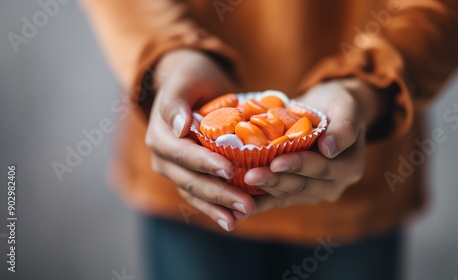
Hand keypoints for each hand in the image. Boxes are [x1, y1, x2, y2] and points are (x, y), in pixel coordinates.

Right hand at [145, 49, 254, 230]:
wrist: (195, 85)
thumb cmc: (192, 78)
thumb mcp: (185, 80)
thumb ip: (176, 101)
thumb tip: (179, 127)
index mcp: (160, 135)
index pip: (181, 153)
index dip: (204, 163)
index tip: (229, 170)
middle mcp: (164, 158)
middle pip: (189, 180)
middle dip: (218, 193)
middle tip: (247, 204)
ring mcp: (176, 171)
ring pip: (195, 193)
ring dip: (219, 207)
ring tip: (243, 217)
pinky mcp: (189, 178)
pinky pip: (200, 197)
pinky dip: (216, 209)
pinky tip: (234, 220)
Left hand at [242, 79, 384, 215]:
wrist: (330, 110)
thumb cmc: (339, 104)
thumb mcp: (347, 108)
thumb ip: (344, 128)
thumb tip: (329, 148)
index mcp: (349, 167)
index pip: (322, 168)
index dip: (298, 165)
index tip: (276, 162)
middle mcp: (333, 185)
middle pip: (302, 185)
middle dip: (275, 180)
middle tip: (250, 176)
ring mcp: (314, 191)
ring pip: (287, 194)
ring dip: (263, 191)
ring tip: (239, 187)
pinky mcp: (296, 193)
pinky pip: (277, 198)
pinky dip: (258, 203)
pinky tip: (238, 209)